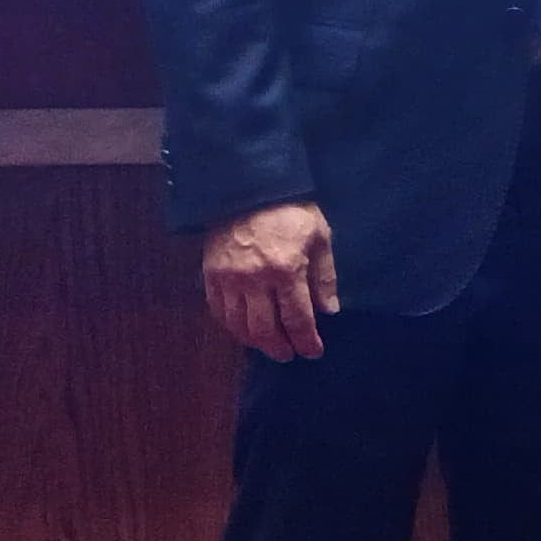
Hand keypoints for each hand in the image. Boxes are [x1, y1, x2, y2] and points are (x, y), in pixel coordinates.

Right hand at [203, 200, 337, 361]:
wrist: (249, 186)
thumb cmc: (291, 211)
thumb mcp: (319, 237)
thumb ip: (324, 277)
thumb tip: (329, 311)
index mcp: (286, 270)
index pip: (297, 319)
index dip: (306, 341)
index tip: (313, 351)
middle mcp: (254, 280)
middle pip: (264, 330)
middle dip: (279, 348)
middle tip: (289, 354)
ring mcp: (229, 279)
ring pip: (238, 326)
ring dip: (254, 342)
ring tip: (268, 345)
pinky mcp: (211, 275)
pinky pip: (218, 311)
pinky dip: (231, 326)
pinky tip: (243, 329)